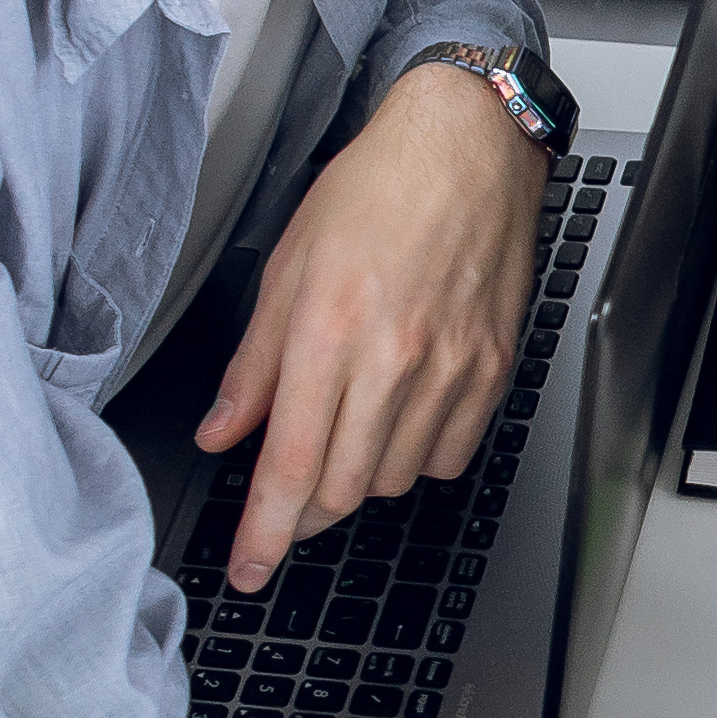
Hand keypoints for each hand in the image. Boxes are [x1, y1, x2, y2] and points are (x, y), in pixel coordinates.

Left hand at [200, 71, 547, 591]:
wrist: (468, 150)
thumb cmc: (376, 191)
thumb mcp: (286, 267)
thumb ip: (252, 364)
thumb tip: (223, 432)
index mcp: (329, 331)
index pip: (290, 465)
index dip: (265, 533)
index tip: (250, 568)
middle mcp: (394, 359)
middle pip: (341, 489)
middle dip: (302, 517)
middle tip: (282, 510)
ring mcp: (452, 371)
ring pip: (392, 480)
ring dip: (354, 482)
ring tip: (340, 441)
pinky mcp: (492, 372)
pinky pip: (447, 457)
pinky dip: (413, 462)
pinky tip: (396, 424)